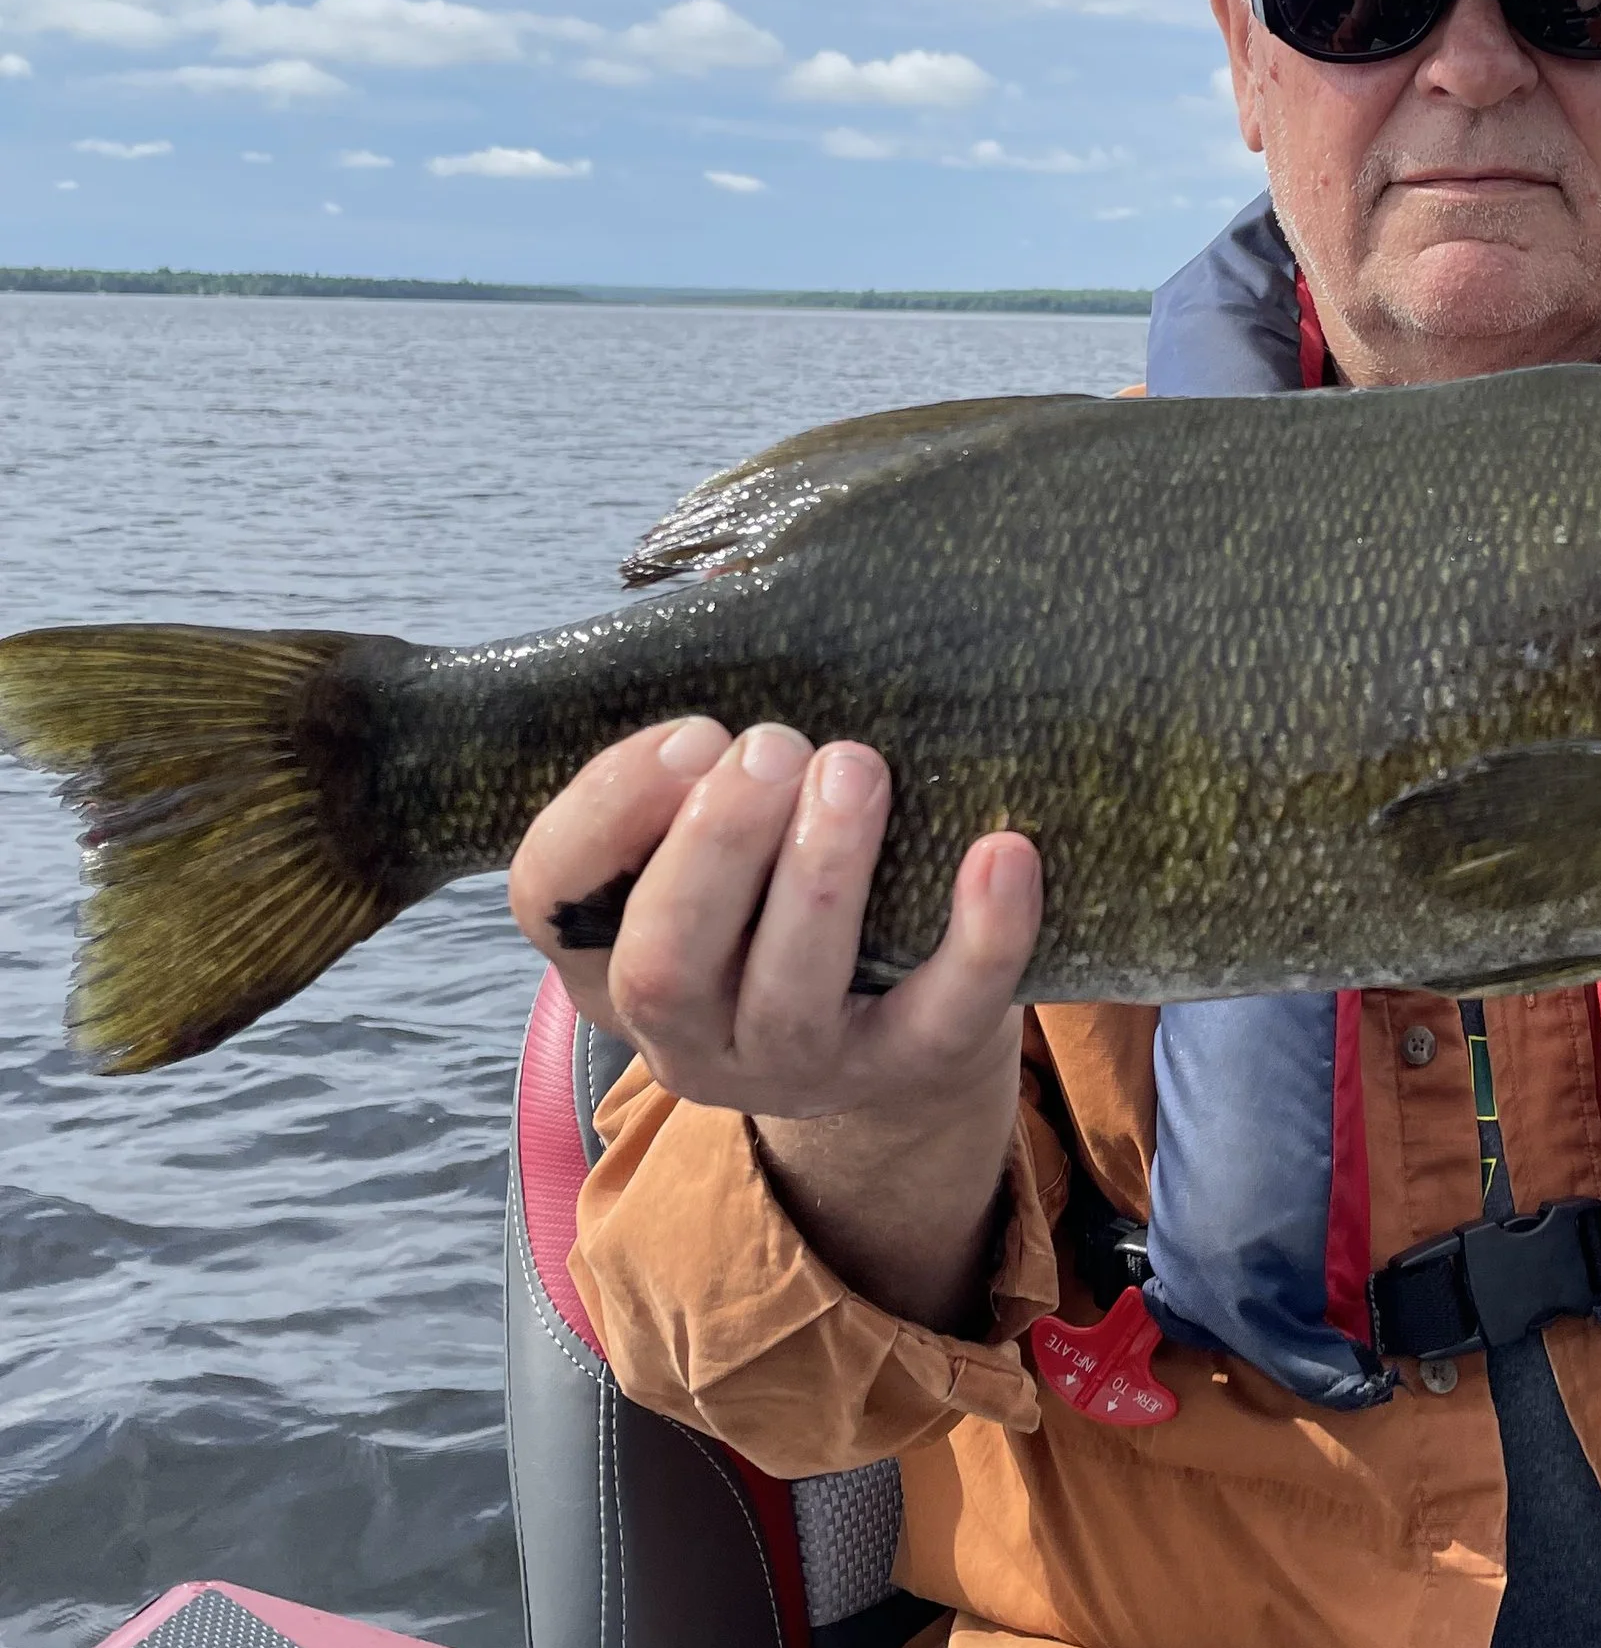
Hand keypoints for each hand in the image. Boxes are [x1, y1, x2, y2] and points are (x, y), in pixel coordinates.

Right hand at [509, 718, 1042, 1328]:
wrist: (899, 1037)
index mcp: (608, 953)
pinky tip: (1003, 851)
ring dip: (821, 872)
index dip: (605, 809)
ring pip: (787, 992)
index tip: (691, 732)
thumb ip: (707, 747)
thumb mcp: (721, 835)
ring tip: (856, 768)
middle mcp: (684, 1029)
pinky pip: (942, 1014)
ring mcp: (793, 1064)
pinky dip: (980, 935)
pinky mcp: (905, 1067)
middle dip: (715, 842)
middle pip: (663, 960)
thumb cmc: (784, 894)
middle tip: (773, 744)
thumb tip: (732, 580)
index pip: (550, 894)